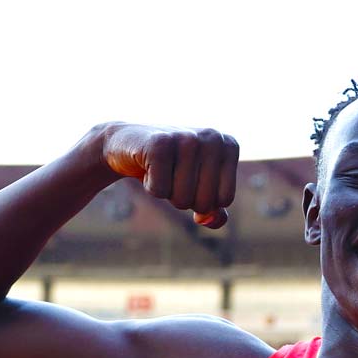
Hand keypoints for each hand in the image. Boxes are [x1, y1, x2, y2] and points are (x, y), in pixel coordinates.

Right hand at [100, 123, 238, 228]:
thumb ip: (214, 211)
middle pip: (205, 202)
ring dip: (167, 192)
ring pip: (183, 199)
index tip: (190, 178)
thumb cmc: (170, 168)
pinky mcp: (160, 144)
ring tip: (161, 169)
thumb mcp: (198, 188)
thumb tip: (208, 220)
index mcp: (228, 145)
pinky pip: (160, 191)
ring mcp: (187, 138)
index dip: (202, 199)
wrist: (128, 143)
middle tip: (173, 175)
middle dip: (184, 198)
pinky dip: (150, 187)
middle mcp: (213, 138)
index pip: (224, 199)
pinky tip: (147, 166)